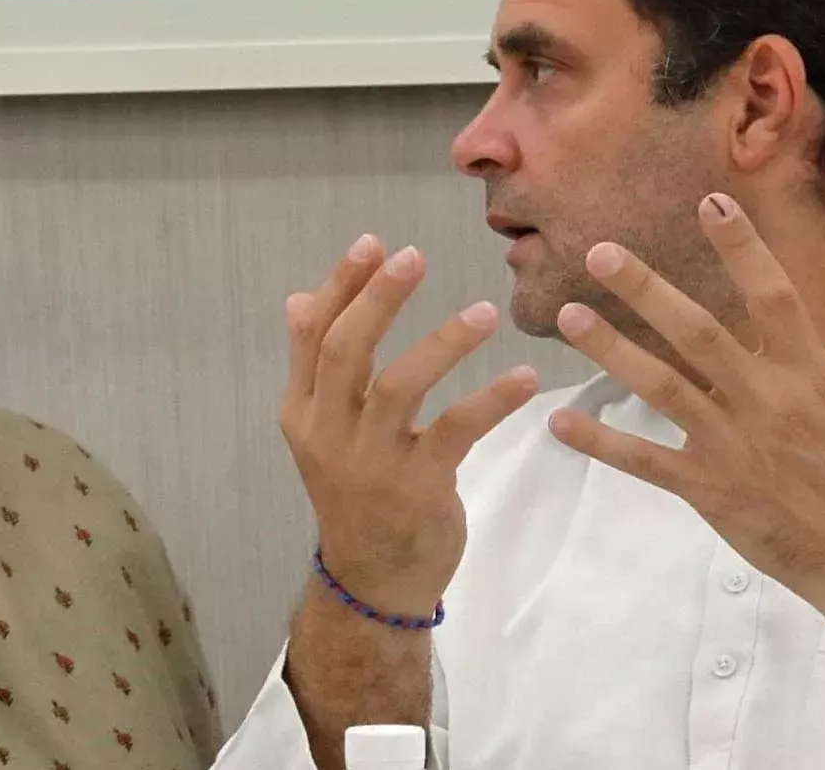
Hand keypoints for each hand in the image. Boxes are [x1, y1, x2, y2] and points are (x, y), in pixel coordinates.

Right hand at [281, 235, 538, 616]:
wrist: (374, 580)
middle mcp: (327, 433)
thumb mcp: (324, 429)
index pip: (313, 336)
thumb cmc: (357, 491)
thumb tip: (300, 296)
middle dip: (377, 299)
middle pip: (346, 352)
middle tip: (414, 256)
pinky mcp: (416, 487)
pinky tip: (524, 376)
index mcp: (303, 412)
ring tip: (486, 312)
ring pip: (397, 387)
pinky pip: (454, 431)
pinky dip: (490, 399)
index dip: (340, 287)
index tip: (372, 243)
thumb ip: (316, 367)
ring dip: (441, 343)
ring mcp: (369, 462)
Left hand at [548, 193, 824, 624]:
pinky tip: (559, 422)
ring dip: (612, 350)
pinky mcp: (705, 488)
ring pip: (660, 386)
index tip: (709, 203)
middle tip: (599, 253)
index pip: (772, 295)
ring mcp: (728, 445)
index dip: (742, 248)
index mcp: (809, 375)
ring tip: (569, 317)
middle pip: (696, 331)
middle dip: (646, 290)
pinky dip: (601, 442)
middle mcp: (761, 400)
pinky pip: (644, 461)